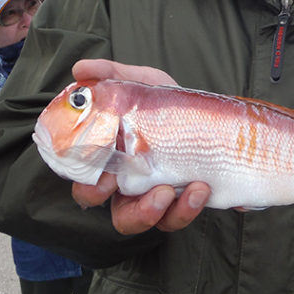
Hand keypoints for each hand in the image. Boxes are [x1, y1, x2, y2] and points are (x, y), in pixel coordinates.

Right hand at [68, 59, 210, 233]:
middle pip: (115, 214)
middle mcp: (130, 186)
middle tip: (140, 191)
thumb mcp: (142, 82)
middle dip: (121, 207)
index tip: (103, 177)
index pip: (86, 181)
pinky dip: (186, 209)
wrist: (212, 114)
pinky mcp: (183, 205)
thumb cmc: (168, 104)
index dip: (87, 186)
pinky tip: (199, 188)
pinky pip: (177, 219)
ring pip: (144, 223)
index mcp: (112, 160)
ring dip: (152, 213)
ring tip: (170, 190)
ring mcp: (157, 199)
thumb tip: (80, 70)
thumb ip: (111, 74)